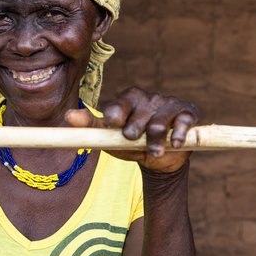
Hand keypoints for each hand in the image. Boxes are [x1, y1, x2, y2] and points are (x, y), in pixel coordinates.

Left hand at [65, 87, 199, 173]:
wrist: (159, 158)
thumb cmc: (131, 142)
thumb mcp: (110, 136)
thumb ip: (91, 126)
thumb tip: (68, 116)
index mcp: (129, 98)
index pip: (121, 103)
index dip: (117, 113)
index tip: (113, 123)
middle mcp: (150, 98)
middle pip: (140, 115)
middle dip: (135, 131)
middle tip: (131, 139)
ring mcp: (169, 104)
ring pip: (159, 122)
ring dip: (155, 141)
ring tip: (154, 152)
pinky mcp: (187, 113)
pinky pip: (183, 121)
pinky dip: (178, 134)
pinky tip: (174, 143)